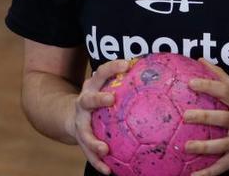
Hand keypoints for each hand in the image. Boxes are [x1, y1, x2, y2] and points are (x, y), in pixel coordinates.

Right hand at [65, 59, 129, 174]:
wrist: (70, 116)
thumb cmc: (99, 99)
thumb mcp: (106, 87)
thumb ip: (126, 82)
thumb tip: (158, 71)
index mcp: (92, 87)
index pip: (101, 73)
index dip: (112, 67)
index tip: (126, 64)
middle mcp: (83, 103)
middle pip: (88, 100)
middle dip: (98, 99)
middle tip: (111, 99)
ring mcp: (80, 123)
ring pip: (85, 133)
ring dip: (94, 142)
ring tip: (105, 149)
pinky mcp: (80, 140)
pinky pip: (89, 154)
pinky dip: (97, 163)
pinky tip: (109, 171)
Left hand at [183, 59, 228, 175]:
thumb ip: (221, 77)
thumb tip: (200, 60)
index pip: (225, 92)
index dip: (208, 86)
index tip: (190, 83)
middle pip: (224, 118)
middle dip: (205, 117)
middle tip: (185, 116)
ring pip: (222, 145)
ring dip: (204, 147)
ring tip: (186, 147)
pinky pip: (223, 166)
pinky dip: (208, 173)